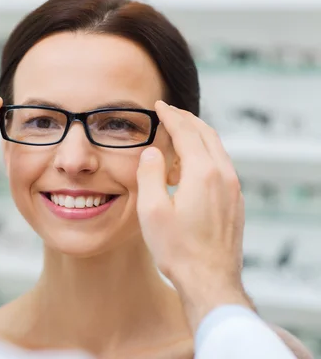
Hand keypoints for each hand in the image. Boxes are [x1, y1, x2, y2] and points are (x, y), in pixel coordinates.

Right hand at [136, 100, 251, 331]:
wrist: (210, 280)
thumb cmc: (177, 250)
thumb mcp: (151, 210)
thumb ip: (150, 174)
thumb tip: (152, 151)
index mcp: (203, 173)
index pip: (187, 132)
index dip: (171, 116)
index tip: (159, 105)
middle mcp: (224, 176)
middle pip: (207, 134)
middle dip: (187, 119)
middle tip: (169, 112)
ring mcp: (234, 189)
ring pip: (217, 149)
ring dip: (198, 136)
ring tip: (179, 134)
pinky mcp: (235, 202)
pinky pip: (222, 166)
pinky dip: (206, 154)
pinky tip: (192, 165)